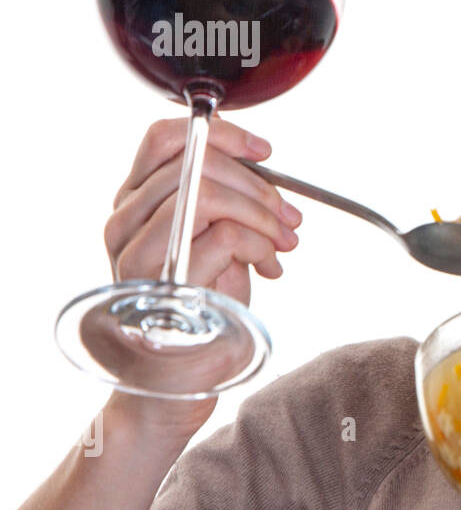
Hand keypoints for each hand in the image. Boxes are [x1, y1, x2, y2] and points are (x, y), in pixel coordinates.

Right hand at [105, 114, 301, 306]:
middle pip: (196, 164)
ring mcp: (137, 251)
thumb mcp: (212, 240)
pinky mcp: (163, 279)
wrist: (180, 375)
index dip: (222, 134)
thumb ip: (220, 200)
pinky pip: (224, 235)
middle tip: (288, 217)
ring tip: (282, 243)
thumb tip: (262, 164)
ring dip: (261, 215)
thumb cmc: (200, 306)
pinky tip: (269, 267)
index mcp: (134, 203)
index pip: (164, 139)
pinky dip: (260, 246)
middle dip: (258, 185)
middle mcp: (124, 221)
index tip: (265, 151)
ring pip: (208, 194)